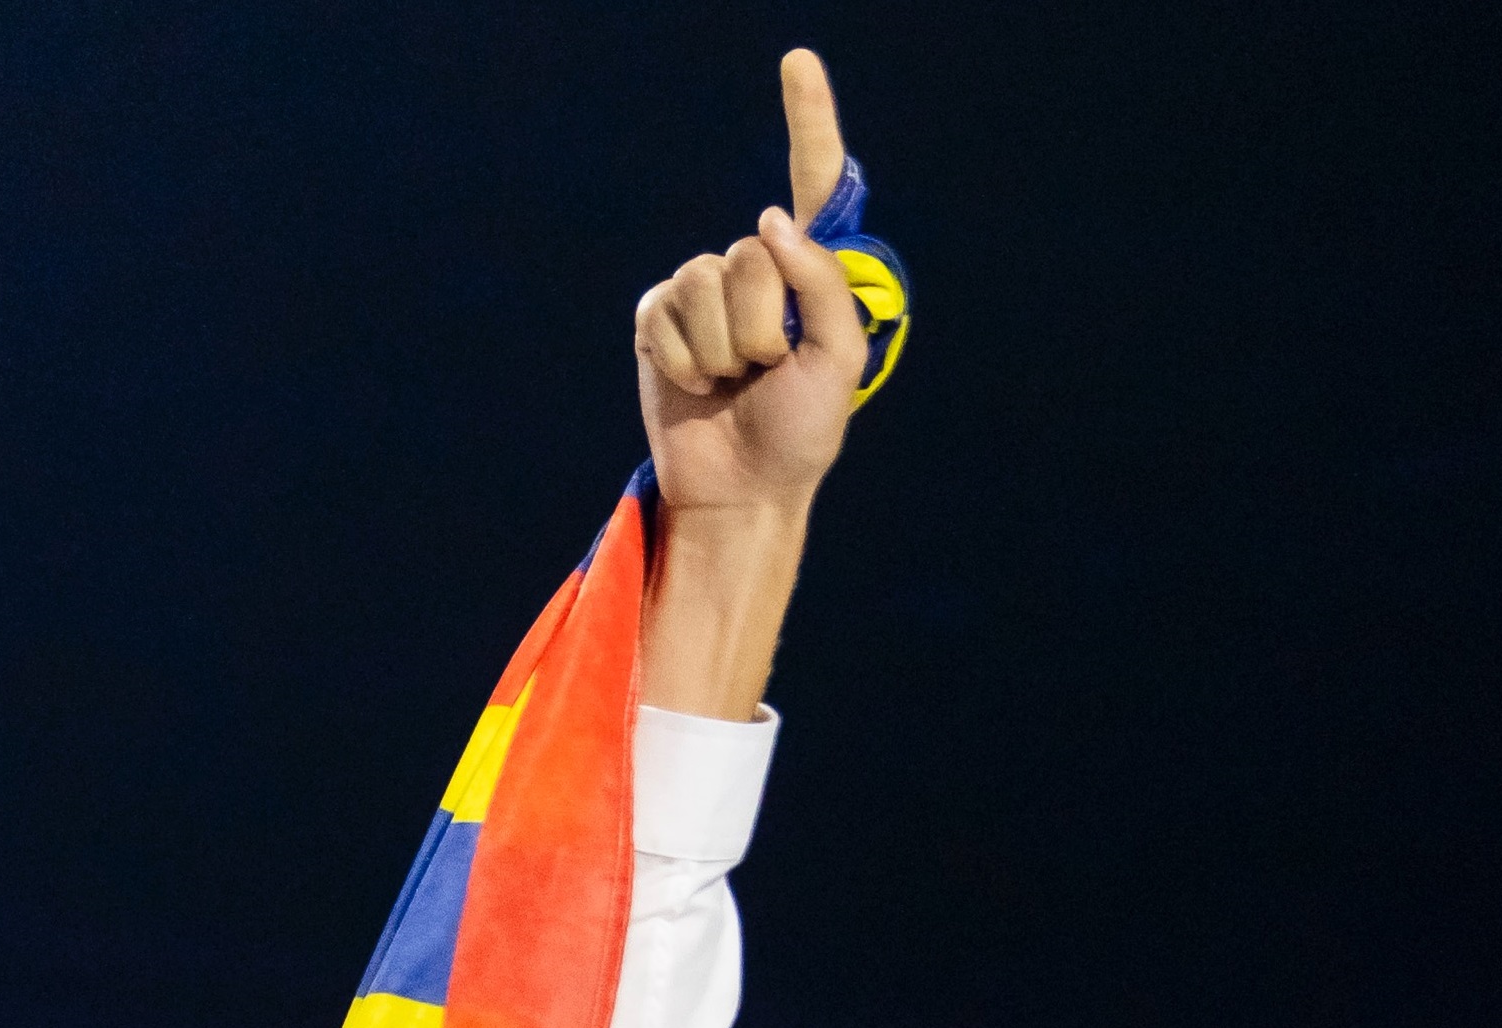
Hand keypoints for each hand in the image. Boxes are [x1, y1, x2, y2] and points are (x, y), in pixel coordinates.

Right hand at [635, 52, 868, 716]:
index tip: (797, 60)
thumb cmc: (800, 434)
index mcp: (808, 271)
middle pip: (752, 256)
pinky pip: (667, 315)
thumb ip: (824, 285)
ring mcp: (704, 292)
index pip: (813, 181)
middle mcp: (756, 268)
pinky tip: (697, 387)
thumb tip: (768, 222)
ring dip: (723, 350)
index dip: (809, 118)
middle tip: (766, 374)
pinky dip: (684, 360)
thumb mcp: (840, 362)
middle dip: (763, 326)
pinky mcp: (661, 321)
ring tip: (733, 386)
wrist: (741, 494)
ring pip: (707, 286)